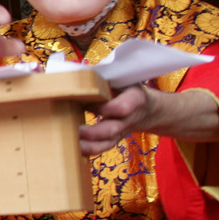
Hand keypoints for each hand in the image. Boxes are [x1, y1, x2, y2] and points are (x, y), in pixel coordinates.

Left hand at [79, 85, 218, 154]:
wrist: (147, 109)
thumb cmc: (128, 88)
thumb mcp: (122, 78)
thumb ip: (103, 77)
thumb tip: (75, 68)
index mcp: (134, 99)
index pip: (121, 108)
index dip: (103, 108)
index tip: (86, 103)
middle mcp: (129, 118)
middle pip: (113, 130)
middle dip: (92, 132)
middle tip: (75, 129)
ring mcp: (122, 132)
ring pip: (107, 144)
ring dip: (88, 146)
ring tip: (71, 144)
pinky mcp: (114, 140)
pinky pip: (102, 148)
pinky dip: (88, 150)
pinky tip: (73, 149)